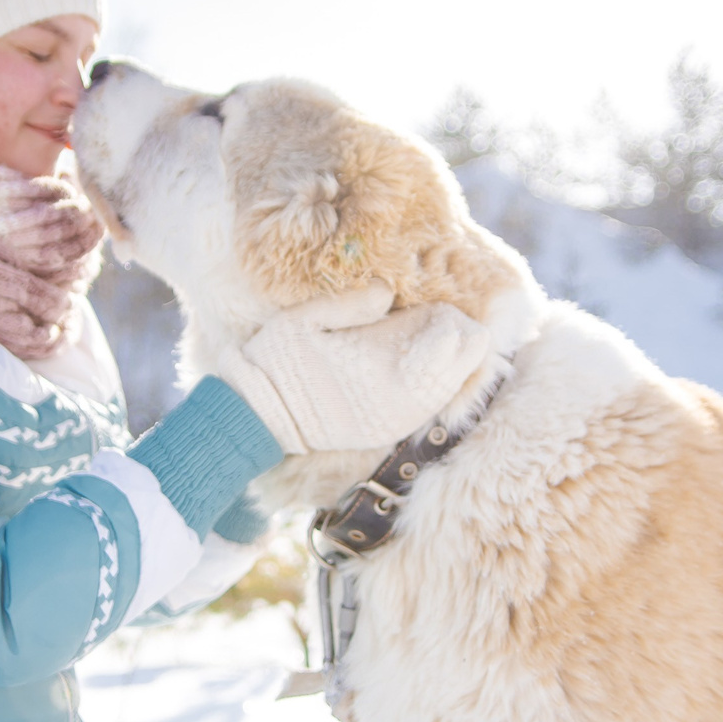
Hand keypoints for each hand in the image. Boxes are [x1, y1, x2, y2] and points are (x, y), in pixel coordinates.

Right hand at [214, 285, 493, 453]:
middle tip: (435, 322)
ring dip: (447, 364)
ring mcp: (398, 418)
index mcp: (388, 366)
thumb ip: (352, 304)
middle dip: (456, 340)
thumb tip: (387, 290)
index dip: (450, 320)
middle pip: (463, 364)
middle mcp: (402, 398)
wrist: (259, 417)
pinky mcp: (387, 431)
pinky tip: (417, 366)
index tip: (434, 308)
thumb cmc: (278, 362)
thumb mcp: (306, 319)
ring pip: (449, 388)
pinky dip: (432, 384)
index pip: (452, 341)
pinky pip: (428, 406)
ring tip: (427, 341)